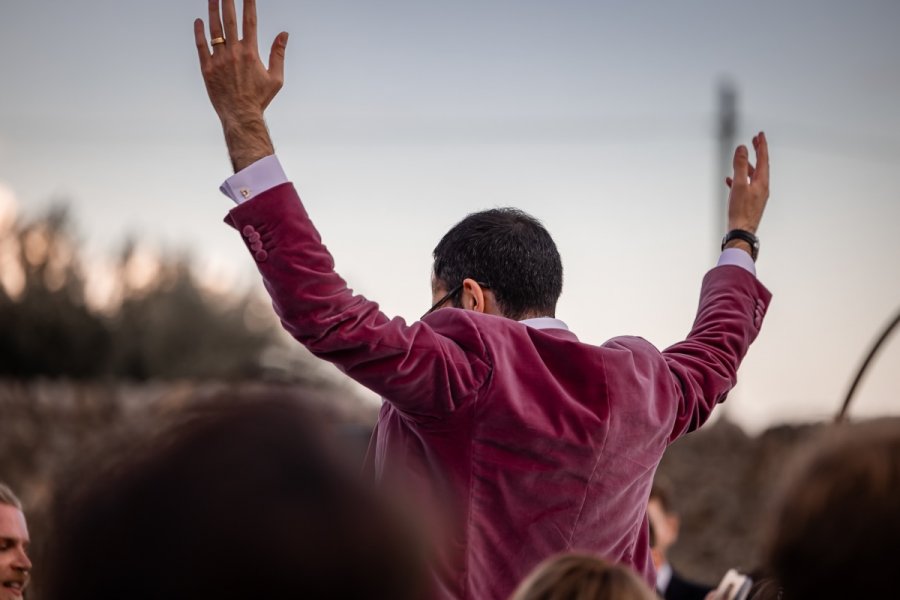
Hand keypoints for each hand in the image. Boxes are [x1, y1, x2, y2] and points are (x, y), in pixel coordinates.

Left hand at [193, 0, 288, 170]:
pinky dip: (199, 32)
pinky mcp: (207, 68)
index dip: (248, 3)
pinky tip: (199, 21)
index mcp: (251, 53)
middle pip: (229, 19)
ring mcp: (218, 60)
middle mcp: (233, 53)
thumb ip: (279, 53)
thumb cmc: (260, 98)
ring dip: (212, 10)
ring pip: (214, 29)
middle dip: (228, 1)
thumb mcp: (276, 78)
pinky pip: (201, 45)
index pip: (250, 21)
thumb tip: (284, 34)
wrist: (240, 116)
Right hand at [724, 131, 768, 234]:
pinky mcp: (750, 202)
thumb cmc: (740, 211)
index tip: (760, 135)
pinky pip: (746, 186)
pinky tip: (731, 180)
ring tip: (743, 158)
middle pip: (761, 165)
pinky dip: (740, 179)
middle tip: (755, 141)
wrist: (741, 232)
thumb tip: (742, 149)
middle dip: (758, 152)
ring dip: (748, 165)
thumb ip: (741, 166)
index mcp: (762, 182)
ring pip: (753, 175)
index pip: (763, 159)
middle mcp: (762, 187)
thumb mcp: (739, 185)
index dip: (762, 145)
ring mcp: (757, 195)